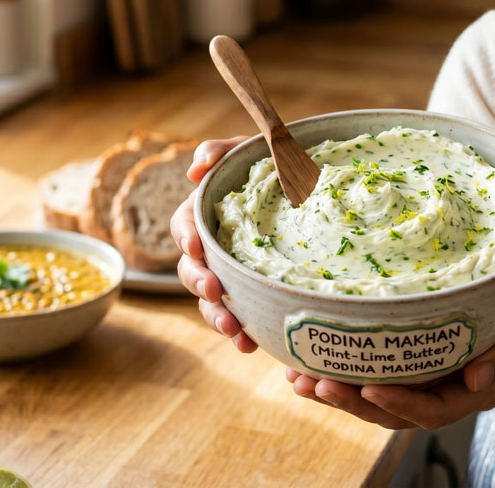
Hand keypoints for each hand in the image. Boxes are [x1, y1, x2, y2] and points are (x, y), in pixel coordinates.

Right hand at [170, 136, 255, 352]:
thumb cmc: (276, 164)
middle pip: (191, 270)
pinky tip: (251, 345)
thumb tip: (195, 171)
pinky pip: (241, 317)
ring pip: (211, 301)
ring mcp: (232, 273)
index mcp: (207, 214)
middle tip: (216, 291)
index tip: (195, 247)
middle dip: (200, 284)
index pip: (184, 225)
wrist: (310, 186)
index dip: (185, 237)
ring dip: (217, 316)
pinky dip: (242, 333)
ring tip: (233, 330)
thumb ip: (220, 151)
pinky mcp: (253, 293)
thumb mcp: (249, 149)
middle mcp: (214, 247)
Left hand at [286, 295, 494, 428]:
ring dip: (337, 393)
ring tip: (297, 379)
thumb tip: (475, 380)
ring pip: (378, 401)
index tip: (366, 387)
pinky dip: (346, 375)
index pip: (430, 409)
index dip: (397, 403)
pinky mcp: (419, 369)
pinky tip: (313, 364)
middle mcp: (445, 396)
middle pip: (392, 412)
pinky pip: (379, 380)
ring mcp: (430, 385)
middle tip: (311, 384)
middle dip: (349, 401)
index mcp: (472, 395)